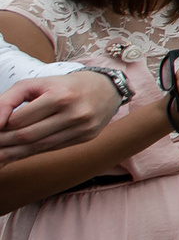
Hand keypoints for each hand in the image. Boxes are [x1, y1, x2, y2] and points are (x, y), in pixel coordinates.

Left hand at [0, 71, 123, 163]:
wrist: (107, 88)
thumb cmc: (65, 85)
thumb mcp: (38, 83)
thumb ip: (11, 98)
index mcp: (60, 96)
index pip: (21, 119)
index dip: (1, 127)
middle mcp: (74, 113)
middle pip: (29, 135)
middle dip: (4, 142)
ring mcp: (82, 128)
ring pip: (39, 146)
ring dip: (14, 152)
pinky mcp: (86, 138)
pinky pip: (52, 148)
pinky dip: (31, 153)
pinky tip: (16, 155)